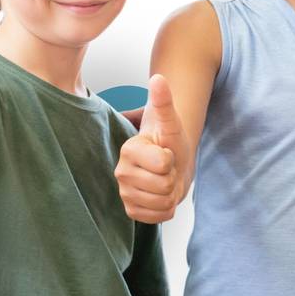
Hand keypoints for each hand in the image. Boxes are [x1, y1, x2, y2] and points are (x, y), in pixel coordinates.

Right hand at [115, 76, 184, 222]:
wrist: (171, 163)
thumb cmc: (170, 141)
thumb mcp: (171, 121)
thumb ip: (163, 100)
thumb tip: (158, 77)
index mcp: (128, 150)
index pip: (163, 164)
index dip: (171, 159)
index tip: (165, 152)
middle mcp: (121, 173)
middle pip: (164, 186)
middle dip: (173, 177)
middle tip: (167, 168)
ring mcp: (125, 193)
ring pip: (162, 203)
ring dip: (171, 193)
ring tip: (164, 180)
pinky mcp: (131, 211)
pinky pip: (157, 217)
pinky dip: (166, 209)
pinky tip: (161, 196)